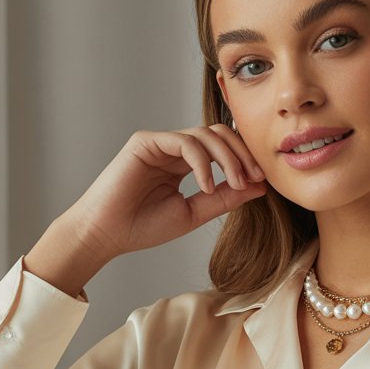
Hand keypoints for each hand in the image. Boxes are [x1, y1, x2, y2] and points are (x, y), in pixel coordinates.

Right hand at [67, 125, 267, 261]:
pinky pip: (185, 142)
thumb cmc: (144, 227)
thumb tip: (258, 186)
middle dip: (241, 153)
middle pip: (218, 133)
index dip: (244, 159)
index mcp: (185, 164)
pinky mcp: (146, 142)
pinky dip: (203, 164)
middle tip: (254, 176)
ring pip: (205, 134)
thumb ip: (225, 198)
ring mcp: (159, 142)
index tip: (261, 180)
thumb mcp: (194, 213)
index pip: (222, 148)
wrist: (108, 234)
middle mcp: (173, 149)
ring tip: (234, 184)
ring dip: (227, 158)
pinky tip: (207, 186)